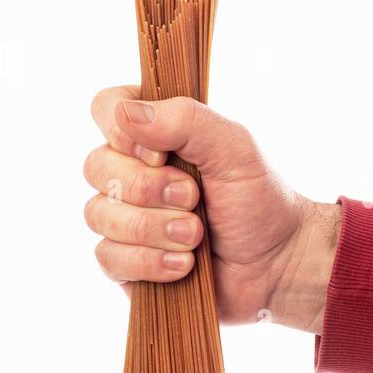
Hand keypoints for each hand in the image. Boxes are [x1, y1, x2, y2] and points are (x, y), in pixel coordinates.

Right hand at [83, 85, 339, 333]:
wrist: (277, 263)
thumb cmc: (258, 200)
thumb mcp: (234, 147)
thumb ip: (186, 119)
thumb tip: (124, 114)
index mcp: (155, 135)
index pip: (106, 107)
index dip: (121, 131)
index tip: (161, 154)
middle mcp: (132, 172)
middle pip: (95, 166)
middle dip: (149, 188)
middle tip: (194, 198)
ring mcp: (125, 218)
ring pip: (99, 215)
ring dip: (153, 227)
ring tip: (196, 235)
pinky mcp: (127, 262)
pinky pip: (108, 257)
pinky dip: (150, 261)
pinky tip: (184, 264)